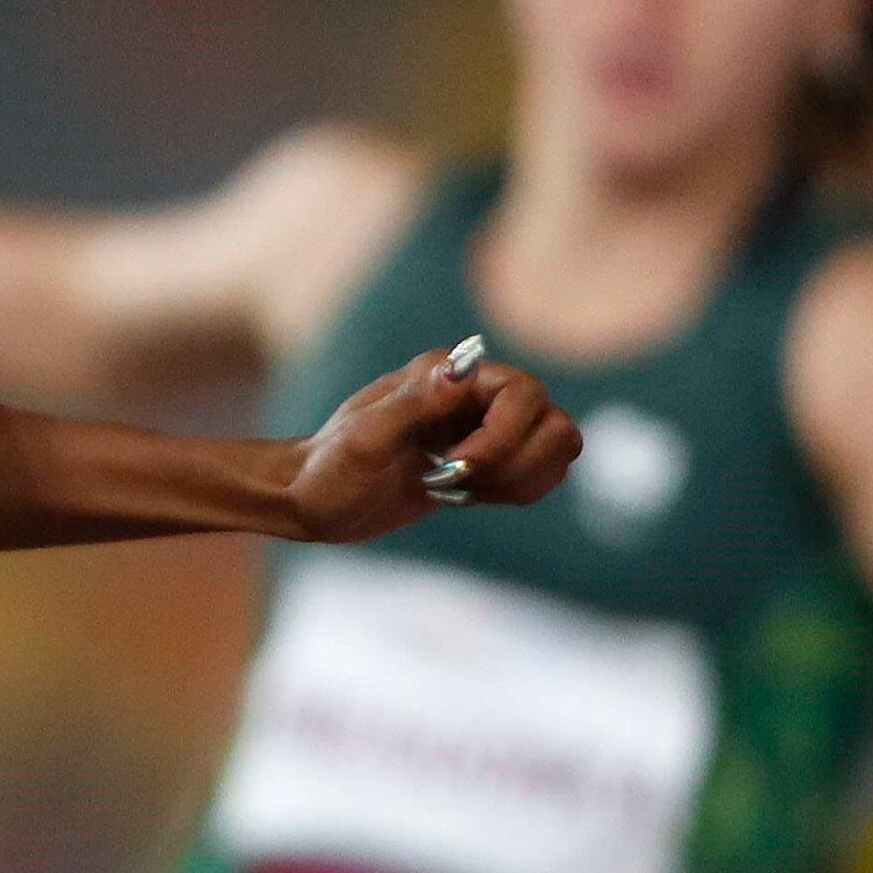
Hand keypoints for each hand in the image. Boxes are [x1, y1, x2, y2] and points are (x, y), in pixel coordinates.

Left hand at [283, 343, 582, 542]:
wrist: (314, 502)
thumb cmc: (328, 471)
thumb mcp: (362, 440)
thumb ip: (414, 404)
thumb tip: (462, 369)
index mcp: (447, 375)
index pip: (524, 392)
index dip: (505, 436)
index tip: (458, 467)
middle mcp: (475, 394)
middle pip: (553, 419)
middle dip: (514, 462)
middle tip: (455, 480)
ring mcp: (488, 426)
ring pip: (557, 445)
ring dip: (520, 479)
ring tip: (461, 490)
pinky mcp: (491, 460)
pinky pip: (542, 471)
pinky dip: (519, 491)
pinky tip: (469, 497)